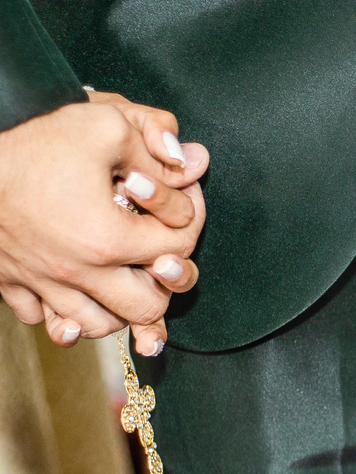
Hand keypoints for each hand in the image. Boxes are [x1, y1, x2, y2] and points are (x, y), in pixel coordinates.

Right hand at [0, 93, 208, 354]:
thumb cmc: (33, 136)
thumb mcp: (104, 124)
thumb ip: (155, 143)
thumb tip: (195, 160)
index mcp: (109, 238)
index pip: (179, 248)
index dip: (189, 220)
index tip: (180, 199)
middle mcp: (77, 272)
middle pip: (147, 308)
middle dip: (161, 283)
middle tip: (156, 252)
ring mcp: (39, 282)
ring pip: (96, 325)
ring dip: (116, 307)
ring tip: (119, 277)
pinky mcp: (6, 280)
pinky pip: (41, 318)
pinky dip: (60, 310)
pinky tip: (70, 285)